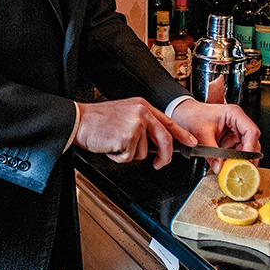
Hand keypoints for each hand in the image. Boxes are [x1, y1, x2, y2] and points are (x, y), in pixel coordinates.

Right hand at [73, 97, 196, 168]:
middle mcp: (142, 112)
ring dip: (129, 154)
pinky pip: (130, 157)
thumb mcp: (125, 114)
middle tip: (160, 164)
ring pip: (144, 152)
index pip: (168, 122)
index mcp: (142, 106)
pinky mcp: (128, 137)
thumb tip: (155, 144)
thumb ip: (143, 124)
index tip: (191, 142)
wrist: (78, 121)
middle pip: (165, 139)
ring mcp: (136, 124)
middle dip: (165, 156)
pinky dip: (119, 157)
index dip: (181, 134)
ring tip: (115, 143)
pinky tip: (110, 146)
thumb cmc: (97, 121)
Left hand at [170, 99, 261, 173]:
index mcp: (234, 114)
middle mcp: (237, 122)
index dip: (251, 147)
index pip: (251, 131)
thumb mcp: (201, 134)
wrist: (183, 114)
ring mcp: (235, 131)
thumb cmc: (192, 115)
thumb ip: (211, 153)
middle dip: (249, 157)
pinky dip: (235, 160)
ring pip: (246, 148)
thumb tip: (218, 167)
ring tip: (237, 171)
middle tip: (245, 170)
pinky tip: (231, 167)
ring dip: (242, 160)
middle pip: (252, 141)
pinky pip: (237, 151)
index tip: (246, 159)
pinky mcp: (230, 139)